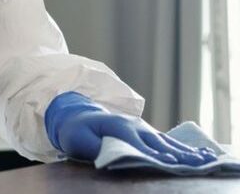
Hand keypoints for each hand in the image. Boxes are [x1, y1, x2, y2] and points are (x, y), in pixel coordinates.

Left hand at [45, 92, 216, 164]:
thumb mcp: (79, 140)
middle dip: (177, 155)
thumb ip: (96, 148)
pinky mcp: (146, 133)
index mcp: (119, 127)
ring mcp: (142, 128)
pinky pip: (167, 141)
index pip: (140, 145)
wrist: (77, 116)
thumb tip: (111, 155)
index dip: (154, 155)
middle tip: (196, 164)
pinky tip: (198, 154)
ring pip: (167, 142)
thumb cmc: (77, 131)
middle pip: (158, 144)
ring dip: (185, 151)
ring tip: (204, 160)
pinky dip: (183, 148)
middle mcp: (134, 126)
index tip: (171, 164)